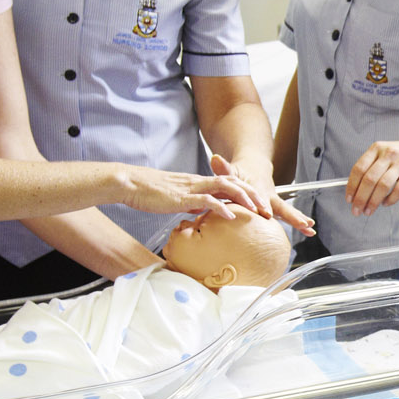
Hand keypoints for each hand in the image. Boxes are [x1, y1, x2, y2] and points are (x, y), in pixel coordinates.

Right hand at [119, 163, 258, 215]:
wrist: (131, 184)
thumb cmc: (150, 193)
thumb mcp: (176, 199)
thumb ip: (191, 203)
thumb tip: (202, 212)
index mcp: (198, 182)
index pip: (229, 183)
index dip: (247, 193)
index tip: (259, 206)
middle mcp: (199, 181)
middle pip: (234, 183)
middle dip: (253, 195)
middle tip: (267, 210)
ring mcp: (192, 187)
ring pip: (225, 187)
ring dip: (244, 198)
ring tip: (256, 210)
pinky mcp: (182, 196)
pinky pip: (206, 200)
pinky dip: (221, 207)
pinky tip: (231, 216)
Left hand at [221, 153, 315, 235]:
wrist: (254, 167)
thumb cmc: (240, 173)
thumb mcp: (231, 170)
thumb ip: (224, 168)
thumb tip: (215, 159)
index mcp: (258, 188)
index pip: (261, 198)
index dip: (263, 205)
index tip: (266, 214)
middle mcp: (269, 195)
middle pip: (281, 206)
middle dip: (291, 215)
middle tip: (302, 223)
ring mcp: (275, 202)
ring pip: (288, 212)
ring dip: (299, 220)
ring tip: (310, 228)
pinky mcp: (276, 208)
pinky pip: (287, 217)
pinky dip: (298, 223)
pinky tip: (310, 233)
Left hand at [346, 137, 398, 215]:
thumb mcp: (384, 153)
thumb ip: (371, 166)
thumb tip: (355, 190)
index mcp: (376, 148)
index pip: (359, 168)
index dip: (352, 186)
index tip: (349, 200)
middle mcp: (388, 153)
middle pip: (369, 179)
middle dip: (361, 198)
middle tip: (356, 211)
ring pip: (383, 185)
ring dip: (373, 201)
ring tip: (369, 211)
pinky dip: (391, 199)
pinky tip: (385, 204)